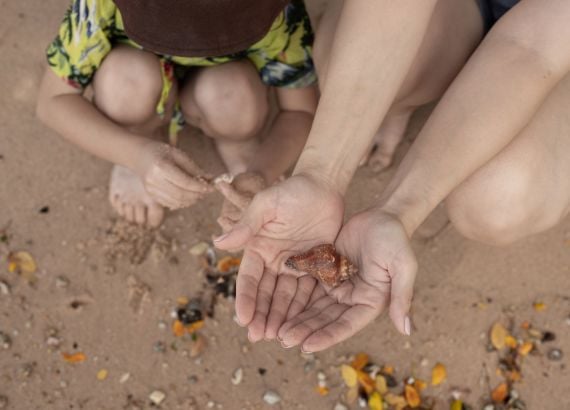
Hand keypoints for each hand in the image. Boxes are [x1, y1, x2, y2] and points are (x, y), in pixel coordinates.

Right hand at [133, 141, 212, 208]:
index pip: (185, 182)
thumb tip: (211, 178)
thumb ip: (194, 167)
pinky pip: (170, 204)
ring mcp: (151, 190)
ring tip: (199, 194)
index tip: (211, 187)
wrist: (138, 156)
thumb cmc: (161, 152)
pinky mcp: (151, 196)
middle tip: (207, 192)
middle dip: (197, 195)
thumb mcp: (178, 154)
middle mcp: (154, 180)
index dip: (200, 187)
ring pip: (176, 202)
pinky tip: (189, 197)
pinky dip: (182, 203)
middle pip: (181, 194)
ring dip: (191, 200)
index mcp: (161, 167)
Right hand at [214, 173, 343, 340]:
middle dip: (262, 315)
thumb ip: (246, 225)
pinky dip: (303, 307)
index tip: (243, 319)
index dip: (245, 299)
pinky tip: (301, 325)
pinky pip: (308, 290)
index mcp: (257, 248)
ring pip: (285, 296)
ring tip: (279, 338)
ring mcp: (294, 265)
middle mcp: (273, 261)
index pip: (248, 279)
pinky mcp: (314, 266)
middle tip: (259, 337)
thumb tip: (217, 243)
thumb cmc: (291, 191)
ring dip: (281, 317)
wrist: (323, 185)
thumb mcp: (266, 205)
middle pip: (265, 293)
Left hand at [276, 209, 416, 351]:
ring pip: (314, 307)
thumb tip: (406, 331)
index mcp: (370, 303)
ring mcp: (338, 287)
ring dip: (297, 319)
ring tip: (276, 330)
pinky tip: (277, 305)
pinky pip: (308, 289)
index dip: (326, 337)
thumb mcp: (403, 266)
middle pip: (325, 320)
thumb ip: (402, 296)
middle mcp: (353, 300)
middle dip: (305, 330)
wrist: (383, 216)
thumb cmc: (396, 240)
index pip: (345, 325)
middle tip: (283, 339)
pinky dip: (294, 298)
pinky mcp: (326, 273)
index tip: (306, 346)